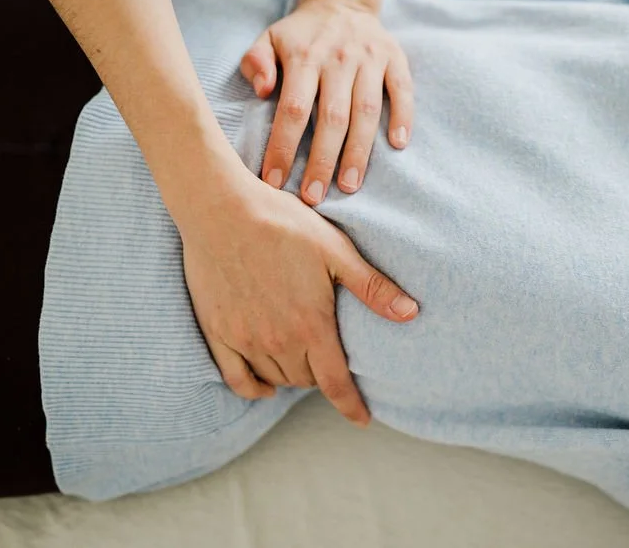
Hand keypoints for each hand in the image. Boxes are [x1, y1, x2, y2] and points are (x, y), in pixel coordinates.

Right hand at [181, 172, 418, 424]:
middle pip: (307, 380)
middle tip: (330, 361)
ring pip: (276, 380)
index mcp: (310, 325)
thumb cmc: (284, 223)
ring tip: (303, 360)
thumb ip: (372, 288)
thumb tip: (411, 314)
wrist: (221, 210)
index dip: (351, 406)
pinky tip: (265, 385)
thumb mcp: (336, 251)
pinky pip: (237, 379)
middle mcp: (277, 341)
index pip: (335, 383)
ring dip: (293, 376)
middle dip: (323, 377)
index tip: (362, 420)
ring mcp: (244, 339)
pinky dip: (254, 389)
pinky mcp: (217, 332)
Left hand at [239, 0, 412, 204]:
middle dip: (322, 161)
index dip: (283, 147)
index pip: (293, 110)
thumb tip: (261, 90)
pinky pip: (403, 90)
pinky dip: (403, 116)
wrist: (343, 2)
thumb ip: (256, 62)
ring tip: (350, 185)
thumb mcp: (268, 38)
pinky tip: (398, 146)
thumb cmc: (301, 34)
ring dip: (359, 151)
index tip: (275, 181)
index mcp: (305, 57)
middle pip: (332, 118)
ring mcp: (370, 59)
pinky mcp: (395, 59)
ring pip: (367, 110)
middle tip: (314, 197)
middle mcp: (339, 59)